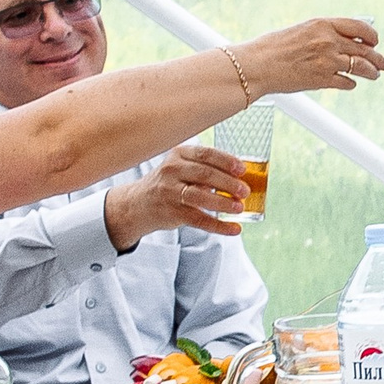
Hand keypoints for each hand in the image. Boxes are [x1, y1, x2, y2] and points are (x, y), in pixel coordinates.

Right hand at [106, 144, 254, 252]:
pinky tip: (233, 228)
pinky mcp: (171, 212)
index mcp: (179, 154)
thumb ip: (206, 169)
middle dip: (228, 183)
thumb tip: (241, 178)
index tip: (242, 169)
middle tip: (245, 191)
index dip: (226, 161)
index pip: (205, 154)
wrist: (138, 204)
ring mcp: (169, 192)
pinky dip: (218, 225)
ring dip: (223, 203)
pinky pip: (198, 219)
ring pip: (199, 196)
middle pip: (204, 174)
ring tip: (239, 207)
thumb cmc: (169, 183)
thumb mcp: (182, 168)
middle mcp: (172, 170)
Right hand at [232, 15, 383, 99]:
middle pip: (364, 49)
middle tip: (383, 63)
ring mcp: (327, 61)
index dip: (371, 35)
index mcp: (322, 24)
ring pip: (360, 67)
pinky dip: (351, 84)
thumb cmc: (271, 47)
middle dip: (377, 57)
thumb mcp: (300, 30)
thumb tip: (341, 39)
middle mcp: (328, 41)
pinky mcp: (322, 80)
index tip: (375, 41)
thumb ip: (322, 33)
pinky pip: (346, 83)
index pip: (359, 26)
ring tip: (375, 74)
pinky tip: (351, 84)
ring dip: (371, 72)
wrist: (255, 65)